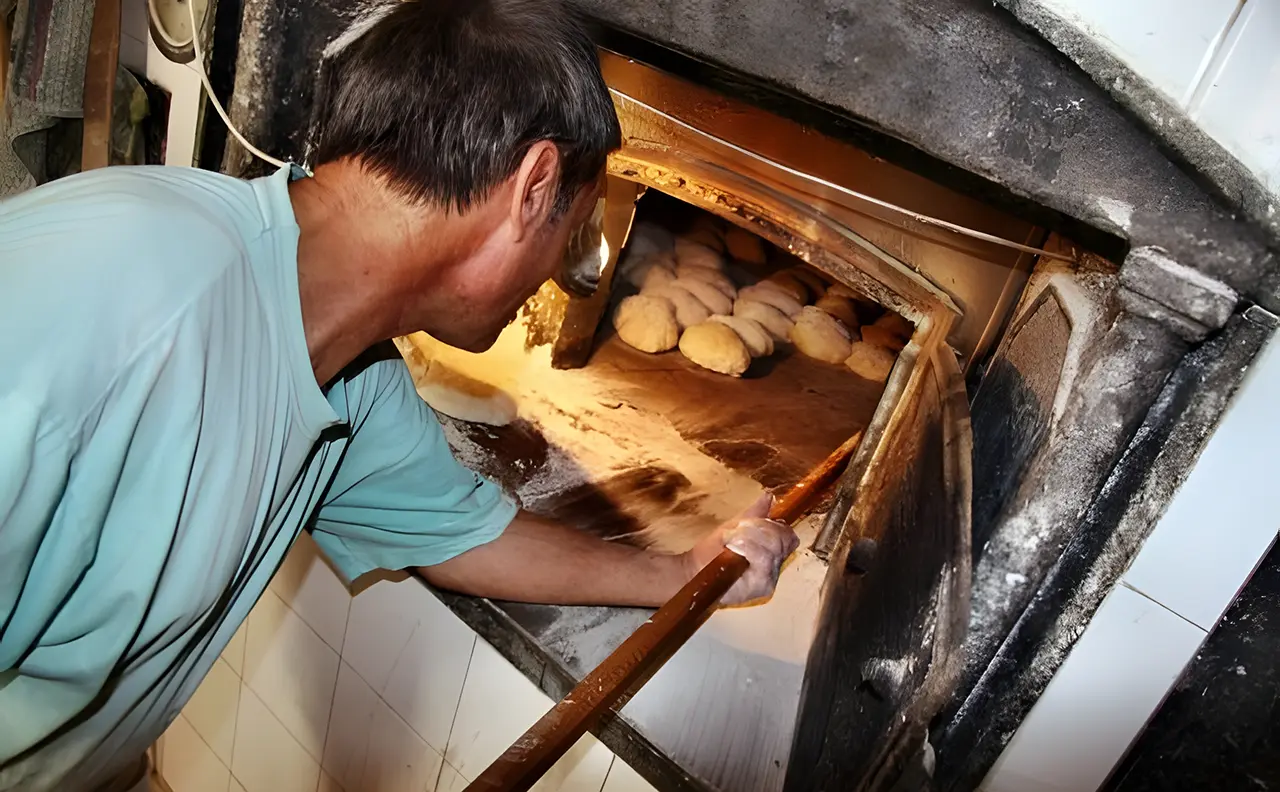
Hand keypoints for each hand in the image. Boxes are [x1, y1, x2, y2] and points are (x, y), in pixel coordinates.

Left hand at [681, 493, 799, 605]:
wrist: (695, 568)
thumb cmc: (715, 549)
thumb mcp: (737, 525)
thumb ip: (755, 513)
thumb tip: (769, 496)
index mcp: (773, 552)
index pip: (789, 536)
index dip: (774, 525)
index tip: (750, 522)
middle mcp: (776, 566)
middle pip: (783, 539)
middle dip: (760, 528)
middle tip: (738, 530)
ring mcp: (770, 578)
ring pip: (773, 548)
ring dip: (751, 537)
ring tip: (732, 540)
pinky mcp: (761, 587)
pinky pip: (764, 561)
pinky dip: (749, 549)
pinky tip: (734, 549)